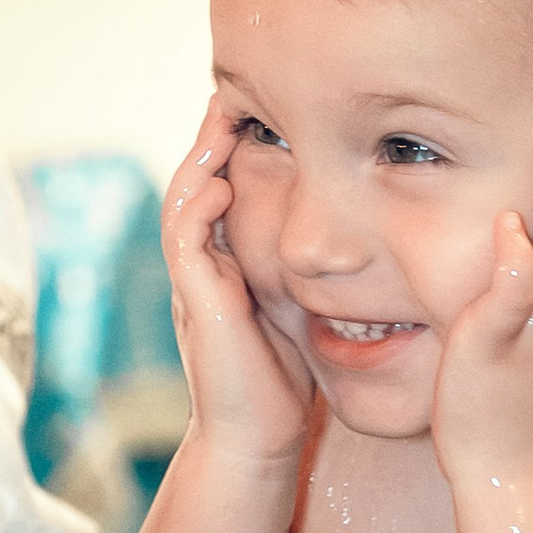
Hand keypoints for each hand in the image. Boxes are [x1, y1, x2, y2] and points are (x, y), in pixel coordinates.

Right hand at [162, 104, 313, 467]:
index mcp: (225, 264)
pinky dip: (198, 208)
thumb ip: (303, 272)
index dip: (233, 148)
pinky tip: (218, 180)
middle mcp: (203, 267)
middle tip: (231, 90)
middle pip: (196, 181)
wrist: (255, 442)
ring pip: (183, 202)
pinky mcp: (196, 302)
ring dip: (200, 158)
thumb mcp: (296, 310)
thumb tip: (349, 240)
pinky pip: (185, 241)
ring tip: (221, 117)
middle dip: (212, 136)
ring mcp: (194, 284)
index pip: (222, 188)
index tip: (259, 107)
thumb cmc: (280, 384)